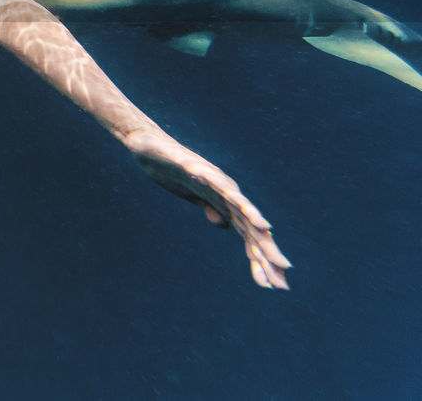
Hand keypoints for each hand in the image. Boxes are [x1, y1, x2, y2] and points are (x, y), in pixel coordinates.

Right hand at [125, 129, 291, 289]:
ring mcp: (212, 178)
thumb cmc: (170, 171)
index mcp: (225, 202)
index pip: (247, 234)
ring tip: (268, 232)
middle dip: (265, 248)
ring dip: (253, 217)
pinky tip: (239, 202)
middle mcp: (225, 190)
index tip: (273, 285)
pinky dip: (228, 192)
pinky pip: (213, 181)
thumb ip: (211, 208)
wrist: (148, 145)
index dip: (260, 259)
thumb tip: (226, 225)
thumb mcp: (193, 197)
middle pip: (249, 223)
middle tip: (282, 272)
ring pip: (238, 203)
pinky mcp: (193, 167)